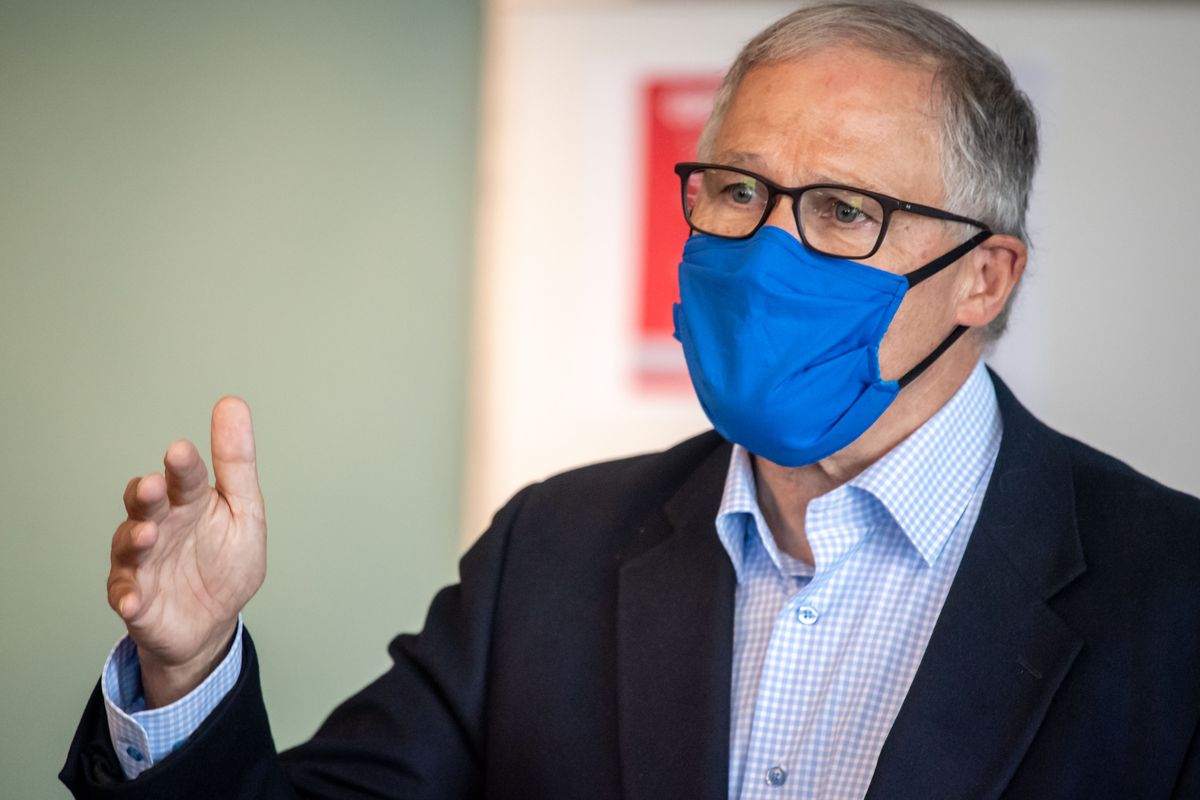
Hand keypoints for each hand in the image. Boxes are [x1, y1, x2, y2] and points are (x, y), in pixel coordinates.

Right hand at [107, 397, 266, 707]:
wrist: (212, 622)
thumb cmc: (225, 561)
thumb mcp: (243, 511)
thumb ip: (236, 462)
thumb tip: (232, 404)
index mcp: (189, 502)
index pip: (184, 477)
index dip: (182, 466)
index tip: (181, 450)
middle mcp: (159, 526)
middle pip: (146, 504)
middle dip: (146, 495)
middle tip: (153, 486)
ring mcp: (142, 563)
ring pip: (131, 547)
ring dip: (136, 540)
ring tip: (146, 535)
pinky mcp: (135, 600)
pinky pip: (126, 597)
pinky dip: (128, 597)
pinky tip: (133, 599)